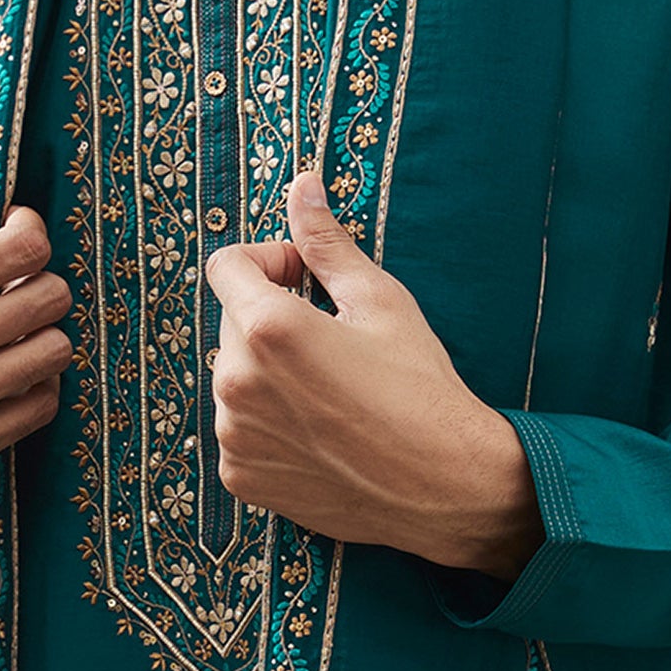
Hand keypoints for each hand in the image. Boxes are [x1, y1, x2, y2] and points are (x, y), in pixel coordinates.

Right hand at [0, 122, 71, 510]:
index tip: (17, 236)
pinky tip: (8, 374)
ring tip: (13, 333)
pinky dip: (36, 386)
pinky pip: (43, 404)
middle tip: (16, 287)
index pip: (27, 246)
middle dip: (40, 283)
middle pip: (52, 296)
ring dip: (42, 336)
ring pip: (56, 351)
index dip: (33, 233)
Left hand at [204, 171, 541, 579]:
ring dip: (269, 372)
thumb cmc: (421, 388)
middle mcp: (236, 383)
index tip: (306, 280)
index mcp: (268, 329)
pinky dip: (269, 421)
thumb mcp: (379, 301)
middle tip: (334, 340)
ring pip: (235, 376)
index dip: (268, 261)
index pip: (225, 265)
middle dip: (271, 318)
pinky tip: (321, 430)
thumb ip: (326, 243)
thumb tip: (302, 185)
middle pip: (232, 321)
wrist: (445, 485)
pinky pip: (240, 427)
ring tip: (331, 390)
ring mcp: (234, 435)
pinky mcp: (240, 476)